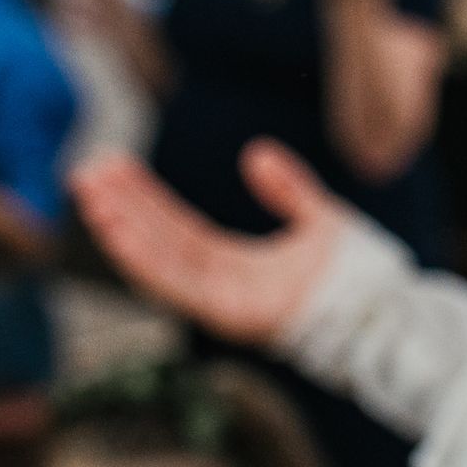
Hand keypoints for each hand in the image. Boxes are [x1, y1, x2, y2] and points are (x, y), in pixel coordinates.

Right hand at [70, 139, 345, 345]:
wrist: (380, 307)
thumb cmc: (354, 274)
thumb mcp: (317, 217)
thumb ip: (288, 188)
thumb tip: (255, 152)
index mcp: (237, 265)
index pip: (179, 228)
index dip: (146, 199)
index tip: (116, 167)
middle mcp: (221, 285)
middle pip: (160, 242)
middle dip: (122, 209)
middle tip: (86, 173)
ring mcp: (221, 302)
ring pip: (159, 262)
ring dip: (122, 231)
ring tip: (91, 197)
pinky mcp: (225, 314)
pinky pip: (176, 285)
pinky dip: (144, 259)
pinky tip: (116, 232)